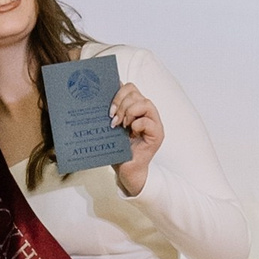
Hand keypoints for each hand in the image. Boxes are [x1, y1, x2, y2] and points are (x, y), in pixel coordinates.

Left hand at [110, 82, 162, 196]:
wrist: (125, 170)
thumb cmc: (118, 148)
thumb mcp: (112, 125)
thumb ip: (112, 110)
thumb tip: (101, 92)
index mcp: (136, 108)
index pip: (130, 88)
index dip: (118, 93)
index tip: (109, 108)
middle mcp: (147, 113)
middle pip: (136, 93)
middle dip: (121, 103)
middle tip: (113, 119)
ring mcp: (154, 123)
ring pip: (145, 103)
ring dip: (129, 112)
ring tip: (121, 125)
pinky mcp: (157, 135)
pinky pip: (148, 122)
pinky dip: (137, 124)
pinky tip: (130, 132)